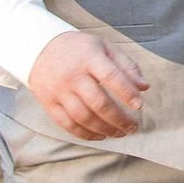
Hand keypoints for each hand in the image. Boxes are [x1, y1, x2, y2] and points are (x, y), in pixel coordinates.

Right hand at [26, 30, 148, 140]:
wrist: (39, 49)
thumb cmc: (79, 49)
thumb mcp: (104, 47)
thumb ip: (126, 65)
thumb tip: (144, 87)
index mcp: (89, 58)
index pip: (110, 76)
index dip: (126, 92)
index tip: (139, 105)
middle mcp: (72, 76)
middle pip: (98, 102)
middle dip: (119, 119)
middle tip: (133, 127)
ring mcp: (59, 91)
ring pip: (83, 117)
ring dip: (105, 129)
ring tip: (120, 133)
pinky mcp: (49, 104)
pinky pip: (67, 124)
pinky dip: (85, 134)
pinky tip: (100, 136)